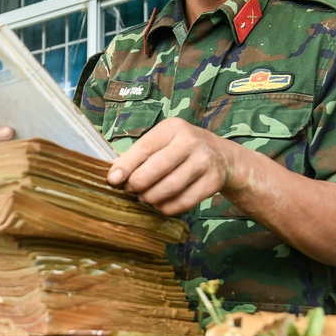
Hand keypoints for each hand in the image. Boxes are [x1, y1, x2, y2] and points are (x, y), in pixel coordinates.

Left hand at [106, 117, 236, 215]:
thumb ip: (141, 155)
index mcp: (173, 128)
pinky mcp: (213, 181)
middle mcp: (190, 142)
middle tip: (131, 190)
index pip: (145, 147)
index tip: (113, 179)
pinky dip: (168, 207)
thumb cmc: (182, 149)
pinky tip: (160, 205)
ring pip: (170, 187)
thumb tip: (115, 176)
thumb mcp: (164, 141)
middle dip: (138, 183)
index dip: (127, 165)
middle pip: (157, 168)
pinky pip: (184, 201)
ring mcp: (204, 162)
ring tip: (144, 198)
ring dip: (151, 197)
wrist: (222, 156)